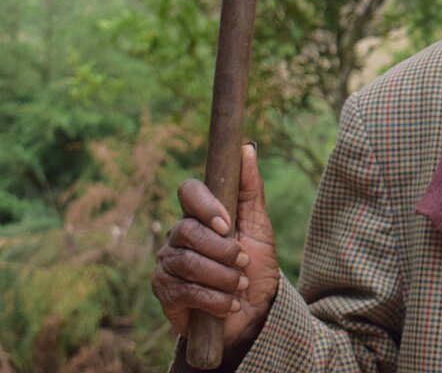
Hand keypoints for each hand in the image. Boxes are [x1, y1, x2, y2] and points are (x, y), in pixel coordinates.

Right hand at [152, 144, 279, 352]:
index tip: (226, 224)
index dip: (204, 205)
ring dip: (222, 277)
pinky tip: (229, 304)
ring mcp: (168, 263)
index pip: (188, 191)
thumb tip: (247, 148)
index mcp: (200, 214)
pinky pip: (184, 290)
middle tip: (244, 262)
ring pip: (187, 262)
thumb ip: (250, 188)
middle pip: (188, 231)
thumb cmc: (255, 265)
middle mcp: (178, 235)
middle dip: (222, 250)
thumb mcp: (259, 226)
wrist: (253, 311)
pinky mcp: (165, 292)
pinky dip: (214, 299)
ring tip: (240, 285)